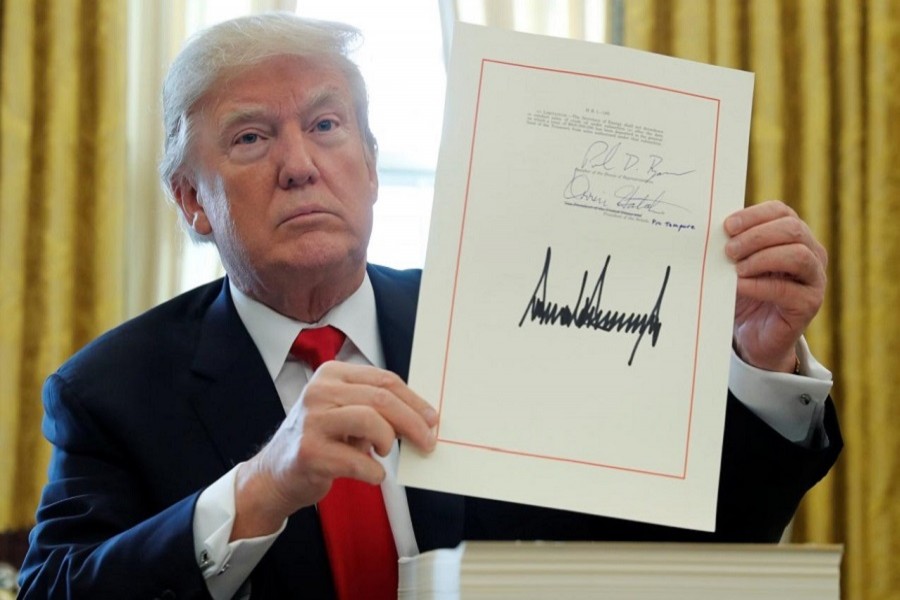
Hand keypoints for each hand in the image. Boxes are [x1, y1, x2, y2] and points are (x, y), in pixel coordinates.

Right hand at [231, 362, 437, 538]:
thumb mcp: (344, 411)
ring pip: (371, 421)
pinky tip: (372, 474)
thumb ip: (375, 407)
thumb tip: (421, 417)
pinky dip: (374, 471)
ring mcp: (312, 421)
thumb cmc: (320, 440)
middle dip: (412, 422)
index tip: (432, 418)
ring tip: (385, 452)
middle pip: (381, 399)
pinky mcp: (309, 452)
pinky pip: (358, 460)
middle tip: (427, 441)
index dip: (413, 401)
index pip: (383, 380)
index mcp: (331, 375)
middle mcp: (319, 392)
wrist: (276, 473)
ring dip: (389, 441)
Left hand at [724, 200, 826, 371]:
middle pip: (792, 229)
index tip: (727, 226)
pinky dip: (759, 285)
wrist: (753, 334)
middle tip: (729, 250)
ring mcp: (814, 279)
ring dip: (762, 258)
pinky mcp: (810, 304)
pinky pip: (787, 290)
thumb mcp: (737, 264)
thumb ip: (734, 246)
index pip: (781, 212)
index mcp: (794, 236)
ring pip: (797, 255)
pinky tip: (739, 286)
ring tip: (737, 269)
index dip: (754, 215)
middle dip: (756, 236)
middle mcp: (812, 253)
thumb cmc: (745, 292)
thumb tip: (714, 231)